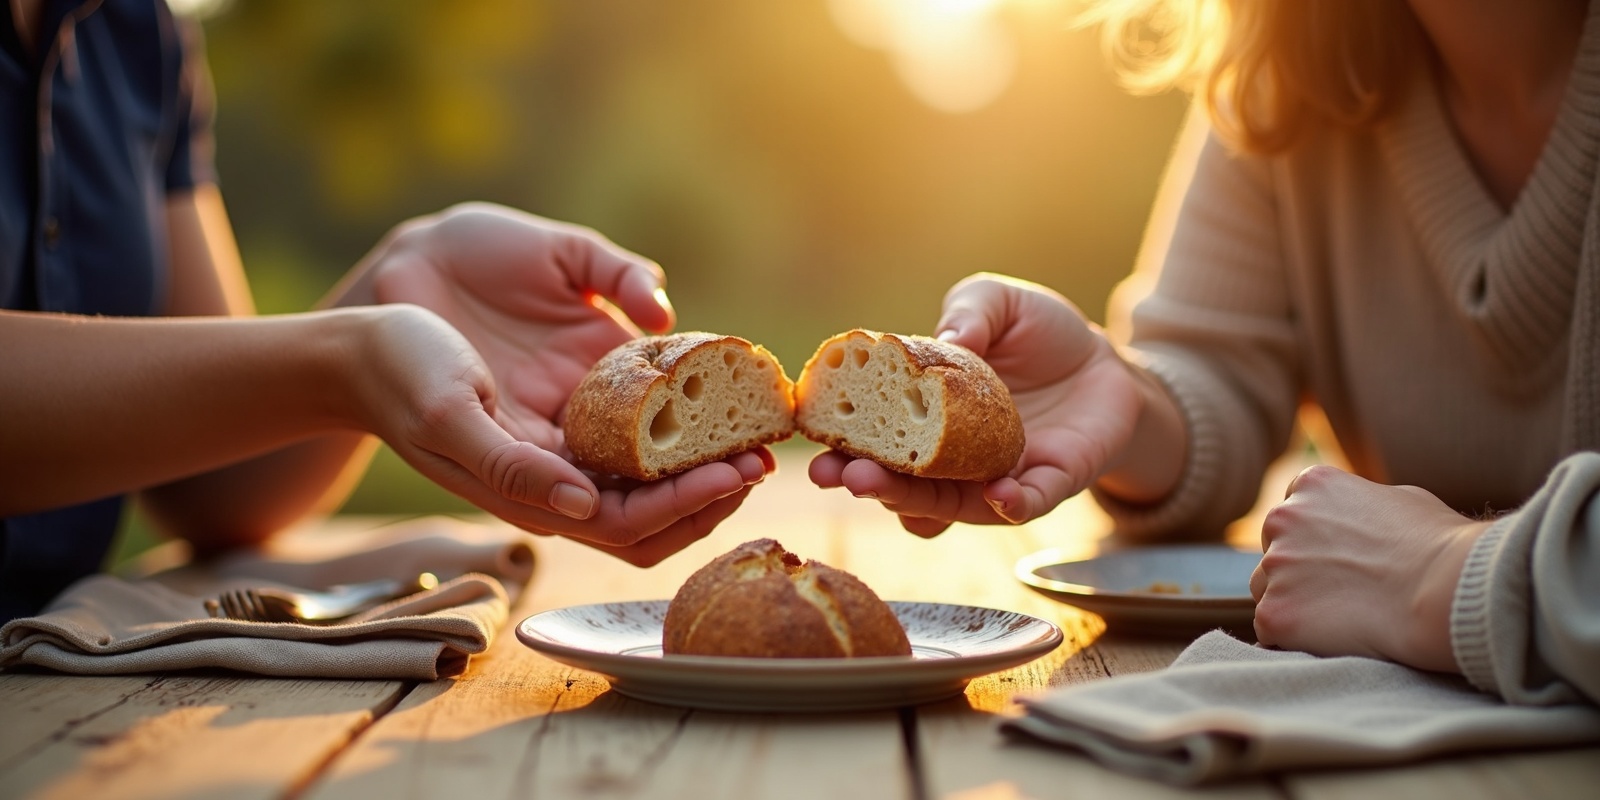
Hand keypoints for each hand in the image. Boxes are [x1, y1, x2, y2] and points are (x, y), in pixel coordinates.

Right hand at [346, 303, 772, 566]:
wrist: (362, 347)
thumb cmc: (401, 374)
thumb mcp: (450, 415)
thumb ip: (511, 466)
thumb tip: (583, 506)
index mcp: (531, 496)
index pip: (629, 527)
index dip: (687, 506)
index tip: (736, 471)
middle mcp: (556, 488)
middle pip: (654, 522)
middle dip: (711, 498)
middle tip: (761, 459)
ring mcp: (562, 460)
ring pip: (650, 489)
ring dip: (702, 471)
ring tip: (749, 438)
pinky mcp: (565, 424)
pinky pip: (633, 445)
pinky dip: (676, 434)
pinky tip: (705, 403)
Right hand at [809, 272, 1144, 535]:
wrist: (1105, 359)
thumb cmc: (1039, 331)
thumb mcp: (998, 302)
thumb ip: (970, 311)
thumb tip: (946, 337)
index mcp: (924, 416)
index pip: (875, 437)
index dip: (842, 441)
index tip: (810, 436)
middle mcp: (951, 459)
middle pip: (899, 484)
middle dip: (864, 482)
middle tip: (836, 474)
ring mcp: (995, 478)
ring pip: (947, 506)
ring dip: (913, 502)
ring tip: (883, 489)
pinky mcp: (1047, 485)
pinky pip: (1022, 506)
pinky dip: (1009, 505)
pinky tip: (997, 494)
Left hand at [1249, 465, 1488, 671]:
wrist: (1447, 591)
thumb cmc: (1440, 547)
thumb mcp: (1404, 501)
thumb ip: (1365, 504)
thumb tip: (1362, 515)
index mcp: (1312, 485)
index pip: (1293, 515)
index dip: (1316, 542)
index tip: (1343, 562)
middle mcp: (1282, 518)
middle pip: (1274, 551)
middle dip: (1300, 571)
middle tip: (1345, 594)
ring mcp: (1275, 566)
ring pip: (1267, 589)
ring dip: (1293, 603)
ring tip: (1343, 618)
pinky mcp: (1274, 613)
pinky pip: (1270, 630)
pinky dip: (1293, 638)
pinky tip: (1331, 641)